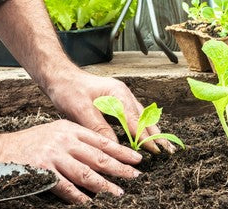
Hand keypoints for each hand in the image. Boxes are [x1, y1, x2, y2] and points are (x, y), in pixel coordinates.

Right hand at [0, 119, 141, 202]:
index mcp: (69, 129)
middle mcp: (64, 140)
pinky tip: (89, 202)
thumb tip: (101, 154)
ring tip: (118, 192)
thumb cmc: (29, 143)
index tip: (136, 159)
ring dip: (104, 184)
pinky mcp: (43, 170)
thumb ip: (76, 140)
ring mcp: (54, 155)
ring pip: (86, 172)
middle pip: (98, 156)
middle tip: (135, 176)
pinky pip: (65, 187)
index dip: (121, 150)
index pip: (101, 140)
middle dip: (120, 167)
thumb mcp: (55, 132)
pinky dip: (79, 196)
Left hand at [48, 72, 175, 153]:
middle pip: (144, 117)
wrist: (60, 77)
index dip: (145, 137)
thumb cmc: (68, 89)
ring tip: (163, 146)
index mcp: (118, 93)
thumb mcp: (80, 109)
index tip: (155, 150)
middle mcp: (123, 94)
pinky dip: (141, 127)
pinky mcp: (116, 102)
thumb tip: (114, 146)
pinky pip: (133, 116)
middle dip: (156, 134)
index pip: (135, 120)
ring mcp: (121, 97)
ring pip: (142, 117)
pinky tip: (146, 136)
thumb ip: (98, 127)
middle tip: (168, 150)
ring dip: (151, 131)